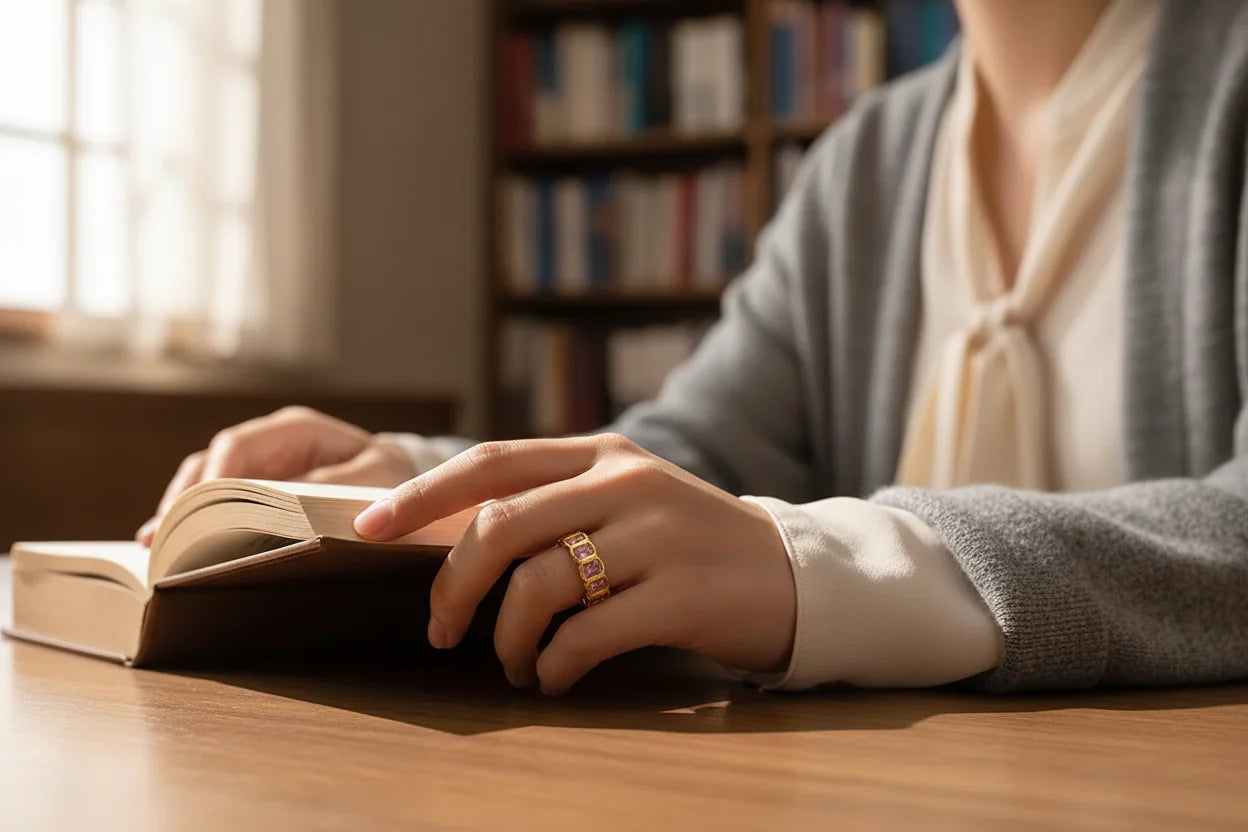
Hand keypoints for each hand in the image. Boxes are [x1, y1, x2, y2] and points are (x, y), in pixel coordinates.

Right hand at [136, 406, 417, 545]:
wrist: (408, 488)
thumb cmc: (392, 479)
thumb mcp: (377, 481)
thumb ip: (335, 488)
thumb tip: (290, 506)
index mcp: (297, 430)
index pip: (239, 445)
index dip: (212, 477)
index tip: (194, 513)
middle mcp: (270, 443)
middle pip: (210, 463)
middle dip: (186, 500)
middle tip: (164, 538)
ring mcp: (260, 466)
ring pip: (205, 482)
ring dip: (182, 514)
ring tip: (157, 547)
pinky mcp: (257, 493)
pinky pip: (218, 503)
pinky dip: (196, 525)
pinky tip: (172, 550)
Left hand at [352, 434, 795, 694]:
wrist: (791, 575)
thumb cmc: (686, 544)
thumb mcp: (625, 499)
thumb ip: (554, 505)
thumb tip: (451, 543)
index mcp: (600, 453)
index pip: (493, 463)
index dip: (423, 496)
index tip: (369, 529)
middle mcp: (624, 482)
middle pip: (502, 524)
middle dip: (453, 585)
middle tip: (441, 630)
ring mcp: (657, 535)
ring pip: (539, 584)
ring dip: (510, 639)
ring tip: (517, 664)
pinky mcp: (682, 593)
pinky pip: (587, 635)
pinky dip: (555, 666)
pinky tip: (557, 677)